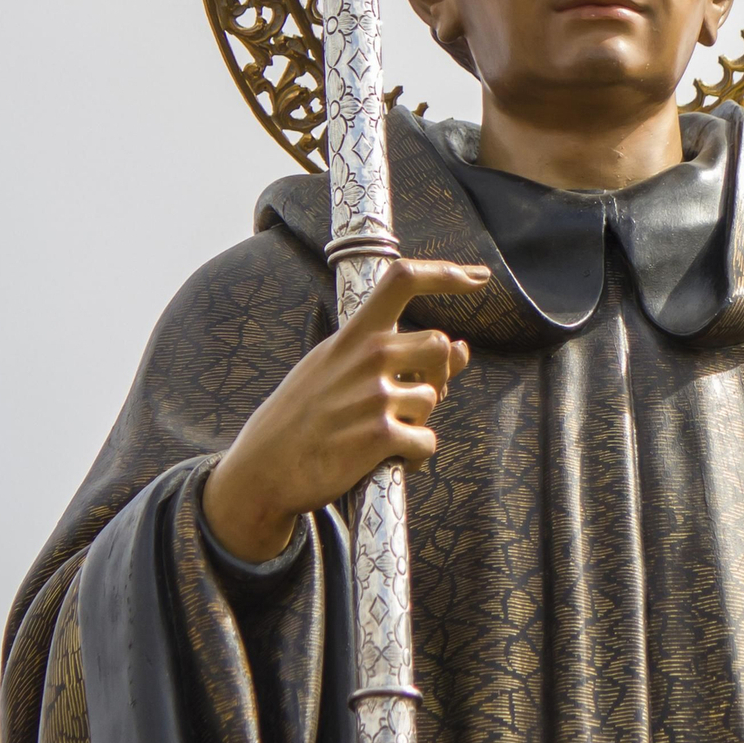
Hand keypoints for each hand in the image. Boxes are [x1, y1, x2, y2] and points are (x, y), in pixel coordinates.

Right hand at [201, 258, 490, 562]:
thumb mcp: (340, 372)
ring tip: (381, 435)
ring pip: (432, 399)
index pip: (403, 280)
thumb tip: (462, 348)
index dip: (446, 273)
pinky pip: (427, 441)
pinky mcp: (381, 435)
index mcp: (354, 335)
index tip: (478, 276)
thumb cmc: (304, 418)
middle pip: (439, 345)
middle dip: (437, 375)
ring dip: (417, 422)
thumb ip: (403, 356)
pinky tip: (387, 459)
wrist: (265, 469)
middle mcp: (367, 356)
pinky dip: (414, 456)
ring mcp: (375, 395)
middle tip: (407, 402)